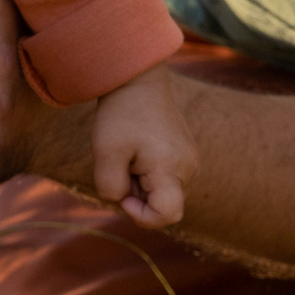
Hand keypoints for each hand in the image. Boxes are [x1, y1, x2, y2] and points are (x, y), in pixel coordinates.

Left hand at [88, 64, 194, 227]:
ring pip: (164, 191)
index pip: (168, 215)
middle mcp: (188, 168)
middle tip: (121, 164)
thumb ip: (110, 186)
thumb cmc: (121, 114)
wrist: (138, 79)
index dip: (142, 216)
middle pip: (164, 204)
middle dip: (138, 195)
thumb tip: (122, 199)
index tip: (123, 194)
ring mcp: (190, 159)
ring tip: (129, 154)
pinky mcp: (185, 151)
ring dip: (142, 183)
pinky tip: (137, 149)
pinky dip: (148, 171)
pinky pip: (166, 176)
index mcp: (172, 169)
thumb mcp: (104, 152)